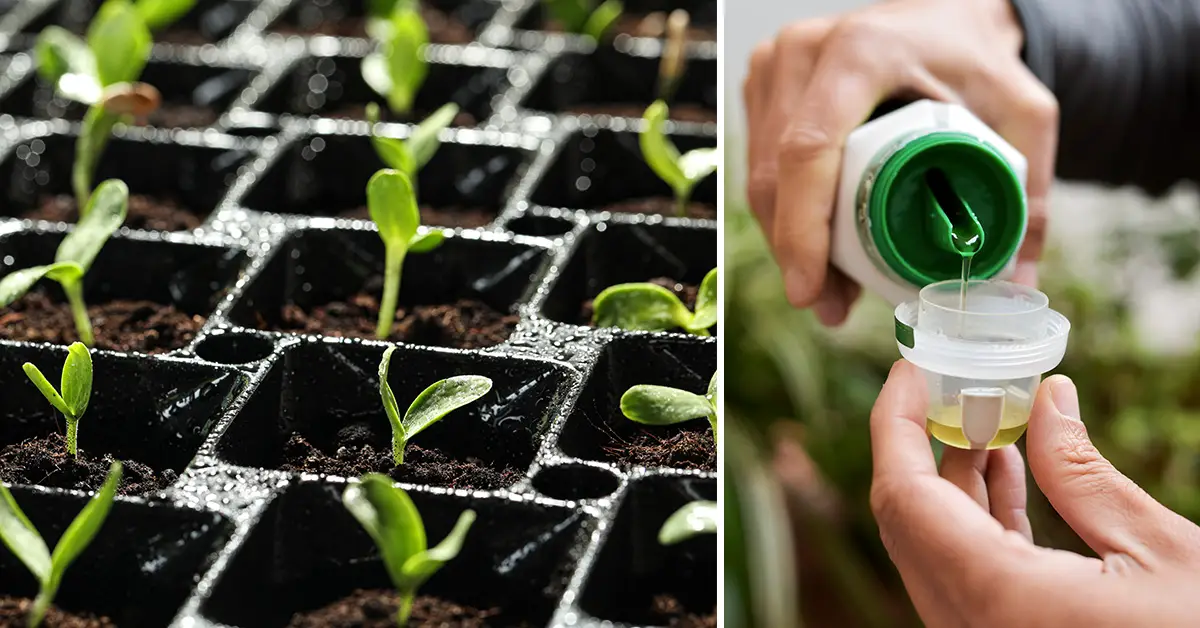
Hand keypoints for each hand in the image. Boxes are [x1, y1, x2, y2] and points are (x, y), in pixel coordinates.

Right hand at [742, 0, 1055, 324]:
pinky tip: (815, 248)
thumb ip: (1028, 195)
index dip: (802, 228)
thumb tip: (1013, 286)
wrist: (944, 18)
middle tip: (830, 304)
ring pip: (760, 176)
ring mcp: (774, 66)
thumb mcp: (1022, 114)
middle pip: (777, 175)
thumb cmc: (977, 58)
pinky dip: (784, 213)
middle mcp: (803, 53)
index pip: (809, 149)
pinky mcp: (763, 84)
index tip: (811, 287)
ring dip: (786, 241)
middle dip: (796, 252)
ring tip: (830, 288)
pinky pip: (759, 164)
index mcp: (861, 53)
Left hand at [869, 361, 1199, 626]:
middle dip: (922, 446)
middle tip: (951, 386)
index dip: (895, 423)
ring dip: (953, 482)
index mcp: (997, 598)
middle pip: (909, 522)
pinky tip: (1007, 475)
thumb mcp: (1161, 554)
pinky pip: (964, 578)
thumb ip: (1083, 474)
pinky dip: (976, 523)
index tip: (910, 369)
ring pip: (935, 550)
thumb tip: (1048, 398)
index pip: (902, 496)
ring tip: (987, 419)